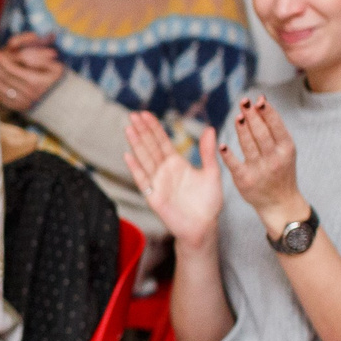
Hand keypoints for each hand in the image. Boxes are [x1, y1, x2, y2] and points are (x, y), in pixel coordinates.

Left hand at [0, 35, 64, 113]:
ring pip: (0, 88)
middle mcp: (27, 93)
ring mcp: (22, 102)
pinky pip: (2, 98)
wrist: (62, 101)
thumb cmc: (57, 79)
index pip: (13, 69)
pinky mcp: (18, 107)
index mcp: (36, 82)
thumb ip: (39, 58)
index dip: (1, 60)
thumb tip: (22, 56)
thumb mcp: (55, 66)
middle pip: (4, 78)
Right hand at [127, 111, 223, 249]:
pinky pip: (143, 180)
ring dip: (136, 144)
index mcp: (177, 163)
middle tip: (133, 114)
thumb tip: (210, 128)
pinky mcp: (154, 196)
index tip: (145, 113)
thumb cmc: (208, 202)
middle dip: (142, 131)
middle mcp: (164, 171)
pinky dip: (135, 168)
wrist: (204, 226)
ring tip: (128, 129)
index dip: (154, 128)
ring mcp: (158, 183)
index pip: (162, 141)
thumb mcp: (212, 173)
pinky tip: (128, 155)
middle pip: (150, 147)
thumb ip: (208, 152)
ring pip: (145, 159)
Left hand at [221, 96, 305, 231]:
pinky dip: (228, 155)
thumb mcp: (285, 150)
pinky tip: (222, 145)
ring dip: (242, 129)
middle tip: (244, 102)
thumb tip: (260, 102)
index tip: (258, 100)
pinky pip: (234, 165)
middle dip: (252, 116)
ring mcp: (260, 170)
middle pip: (261, 133)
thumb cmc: (281, 170)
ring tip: (237, 116)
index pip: (276, 126)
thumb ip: (274, 128)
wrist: (280, 202)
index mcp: (286, 149)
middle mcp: (274, 159)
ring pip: (248, 145)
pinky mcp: (245, 180)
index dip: (267, 112)